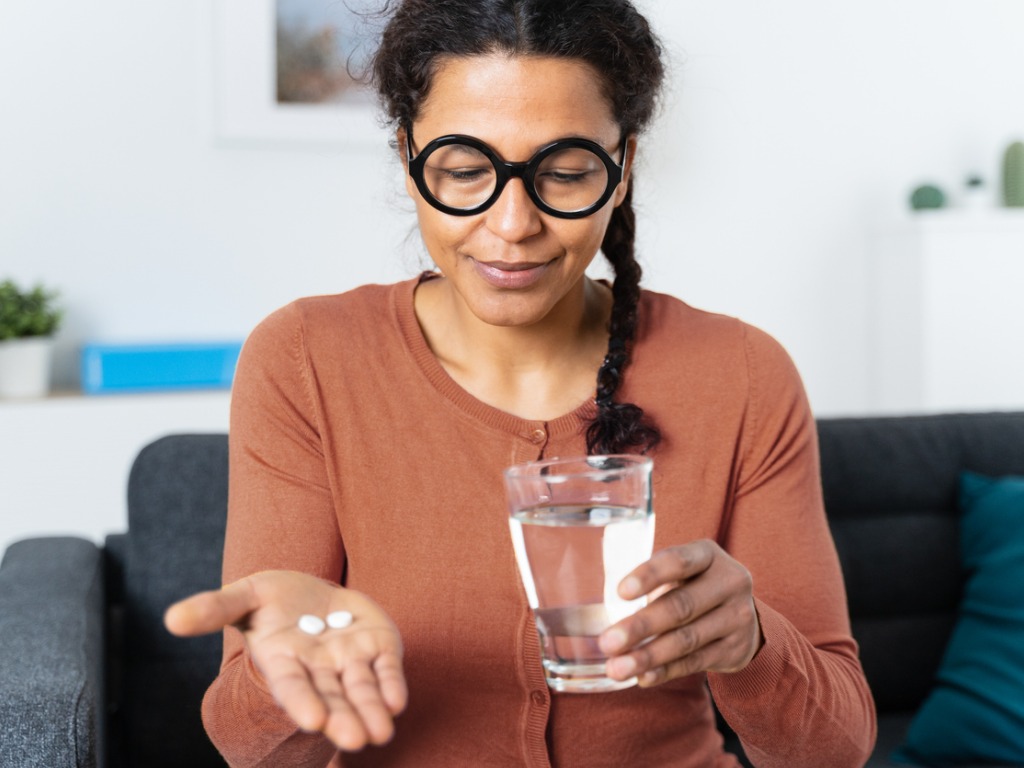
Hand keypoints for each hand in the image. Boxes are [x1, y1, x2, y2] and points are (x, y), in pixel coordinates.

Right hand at [164, 570, 406, 750]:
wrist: (313, 592)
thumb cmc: (273, 599)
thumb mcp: (243, 597)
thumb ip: (213, 609)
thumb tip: (170, 619)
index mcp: (283, 660)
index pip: (292, 686)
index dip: (302, 702)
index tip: (313, 721)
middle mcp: (318, 668)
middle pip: (330, 696)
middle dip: (343, 718)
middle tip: (356, 739)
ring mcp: (348, 660)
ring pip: (361, 690)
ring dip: (371, 711)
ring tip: (381, 734)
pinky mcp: (377, 647)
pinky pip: (385, 670)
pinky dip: (391, 685)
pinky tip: (398, 702)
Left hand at [598, 540, 762, 686]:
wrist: (744, 616)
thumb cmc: (692, 585)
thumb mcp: (680, 571)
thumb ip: (646, 579)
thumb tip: (575, 606)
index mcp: (708, 554)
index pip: (679, 561)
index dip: (649, 575)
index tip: (619, 592)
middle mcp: (729, 582)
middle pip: (681, 606)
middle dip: (641, 626)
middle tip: (607, 642)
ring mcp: (737, 617)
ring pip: (687, 640)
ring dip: (648, 656)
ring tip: (616, 668)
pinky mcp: (735, 649)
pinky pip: (696, 662)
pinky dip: (665, 671)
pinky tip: (641, 677)